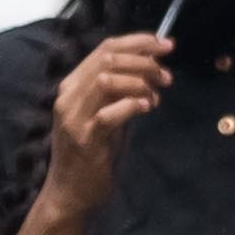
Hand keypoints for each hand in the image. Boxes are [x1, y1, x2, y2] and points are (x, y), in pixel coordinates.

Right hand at [37, 31, 170, 219]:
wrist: (70, 193)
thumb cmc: (92, 153)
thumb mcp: (106, 113)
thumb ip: (122, 90)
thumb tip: (153, 66)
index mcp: (73, 85)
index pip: (105, 48)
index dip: (138, 42)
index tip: (165, 45)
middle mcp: (69, 96)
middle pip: (108, 59)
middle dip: (144, 62)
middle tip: (166, 77)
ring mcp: (74, 118)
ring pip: (106, 81)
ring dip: (139, 83)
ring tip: (156, 96)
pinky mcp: (84, 140)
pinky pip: (108, 114)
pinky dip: (131, 105)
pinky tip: (146, 107)